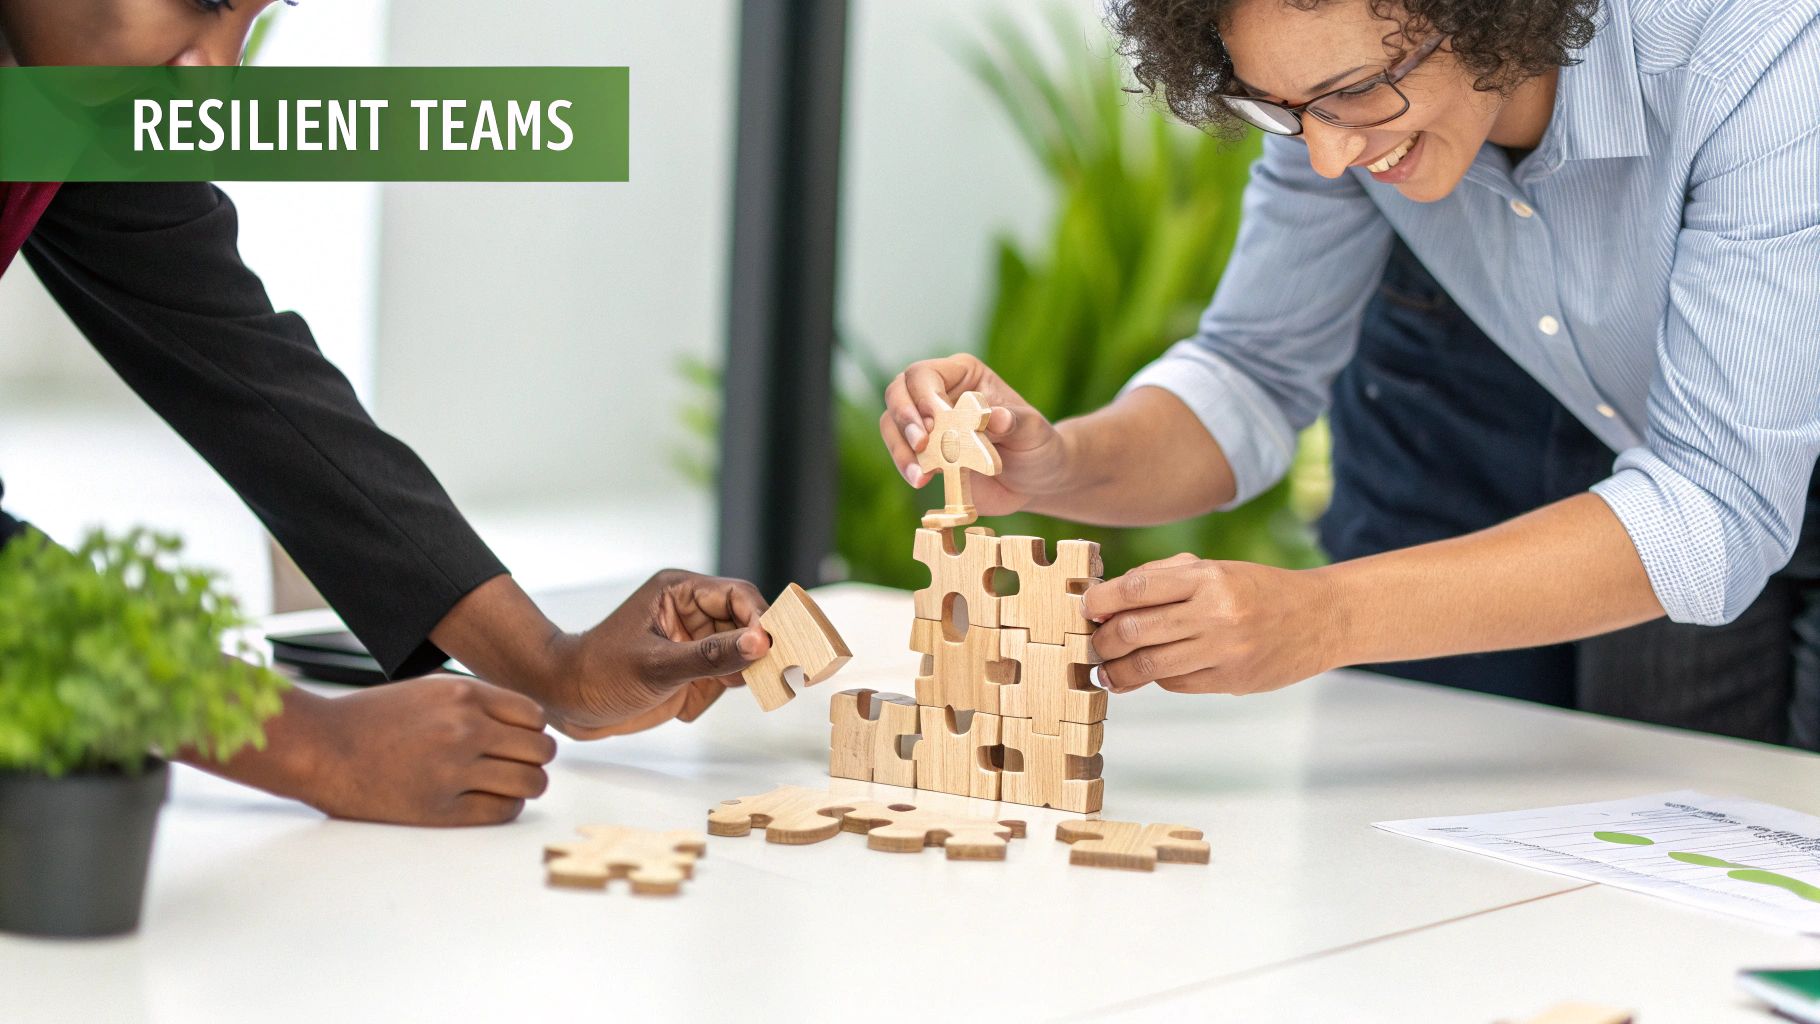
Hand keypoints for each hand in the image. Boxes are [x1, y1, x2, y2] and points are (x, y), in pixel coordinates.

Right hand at [265, 675, 556, 826]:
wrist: (321, 748)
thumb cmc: (371, 719)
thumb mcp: (428, 691)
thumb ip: (474, 701)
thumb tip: (521, 722)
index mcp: (463, 694)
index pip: (535, 716)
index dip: (533, 730)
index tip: (521, 739)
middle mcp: (465, 729)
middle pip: (540, 750)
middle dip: (535, 758)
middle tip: (520, 764)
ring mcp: (454, 770)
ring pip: (530, 782)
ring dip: (526, 785)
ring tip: (508, 785)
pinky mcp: (441, 809)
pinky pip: (502, 810)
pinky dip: (506, 806)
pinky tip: (490, 800)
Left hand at [542, 570, 771, 738]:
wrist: (565, 702)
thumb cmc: (598, 672)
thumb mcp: (657, 665)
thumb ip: (712, 655)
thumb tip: (761, 643)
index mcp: (680, 591)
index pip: (739, 595)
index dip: (761, 620)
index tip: (771, 650)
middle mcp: (691, 612)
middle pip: (747, 624)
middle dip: (752, 652)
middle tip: (765, 677)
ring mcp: (692, 641)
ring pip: (740, 655)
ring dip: (730, 679)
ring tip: (700, 693)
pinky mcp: (691, 669)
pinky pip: (723, 680)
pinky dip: (711, 696)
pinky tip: (682, 707)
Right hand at [879, 353, 1069, 514]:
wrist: (1034, 481)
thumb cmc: (1037, 446)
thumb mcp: (1033, 431)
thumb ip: (1014, 421)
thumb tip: (995, 416)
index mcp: (963, 375)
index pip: (926, 374)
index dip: (924, 395)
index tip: (935, 421)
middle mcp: (939, 394)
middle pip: (898, 393)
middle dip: (905, 418)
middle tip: (921, 444)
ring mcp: (927, 425)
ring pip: (892, 425)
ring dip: (900, 449)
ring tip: (921, 475)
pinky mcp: (924, 454)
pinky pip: (902, 454)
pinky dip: (907, 467)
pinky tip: (921, 481)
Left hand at [1084, 554, 1339, 695]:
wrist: (1321, 618)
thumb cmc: (1256, 589)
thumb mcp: (1215, 569)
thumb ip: (1163, 578)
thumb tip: (1108, 598)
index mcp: (1207, 576)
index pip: (1136, 588)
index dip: (1100, 601)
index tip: (1085, 608)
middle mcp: (1215, 612)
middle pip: (1134, 630)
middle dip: (1102, 641)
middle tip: (1093, 645)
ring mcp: (1225, 649)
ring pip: (1149, 665)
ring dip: (1118, 671)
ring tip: (1107, 671)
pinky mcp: (1232, 679)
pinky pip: (1176, 683)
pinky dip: (1156, 679)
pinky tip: (1150, 674)